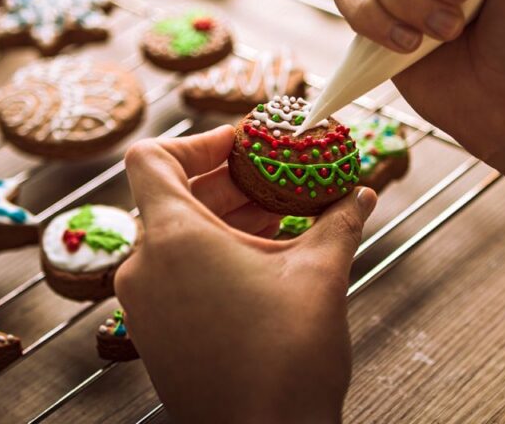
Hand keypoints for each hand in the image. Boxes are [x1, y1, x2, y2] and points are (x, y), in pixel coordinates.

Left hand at [117, 126, 376, 423]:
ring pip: (172, 238)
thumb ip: (338, 220)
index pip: (151, 157)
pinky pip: (172, 274)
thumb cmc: (286, 362)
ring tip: (276, 221)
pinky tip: (259, 263)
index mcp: (173, 238)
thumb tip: (360, 193)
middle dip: (224, 182)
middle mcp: (144, 267)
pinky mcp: (153, 334)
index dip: (196, 142)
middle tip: (272, 180)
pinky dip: (208, 256)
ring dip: (221, 220)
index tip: (241, 146)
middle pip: (168, 195)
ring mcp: (143, 305)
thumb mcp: (321, 274)